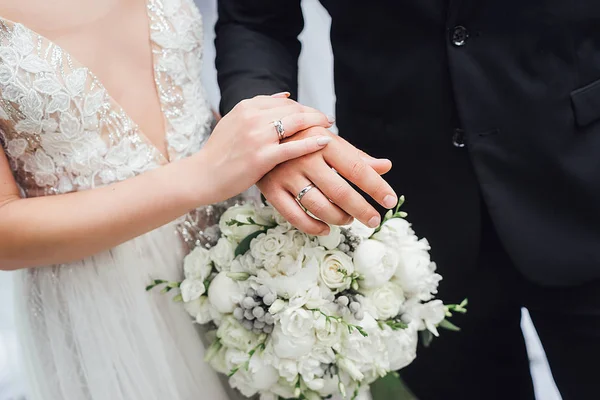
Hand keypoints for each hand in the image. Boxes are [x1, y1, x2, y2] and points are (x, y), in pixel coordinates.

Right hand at [197, 95, 333, 203]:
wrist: (203, 175)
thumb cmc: (220, 152)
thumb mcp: (234, 121)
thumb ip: (258, 107)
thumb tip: (285, 96)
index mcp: (246, 106)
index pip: (284, 101)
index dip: (303, 107)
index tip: (314, 114)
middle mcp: (253, 117)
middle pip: (293, 109)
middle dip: (313, 113)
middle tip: (327, 119)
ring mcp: (257, 137)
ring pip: (296, 123)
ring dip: (316, 122)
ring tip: (329, 126)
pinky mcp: (262, 157)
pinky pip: (293, 147)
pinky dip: (312, 142)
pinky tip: (325, 141)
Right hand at [257, 127, 395, 234]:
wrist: (262, 134)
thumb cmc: (304, 139)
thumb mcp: (330, 141)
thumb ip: (357, 157)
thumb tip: (386, 167)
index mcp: (325, 142)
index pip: (357, 168)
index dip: (376, 187)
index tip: (390, 201)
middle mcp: (306, 157)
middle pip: (340, 192)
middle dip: (361, 209)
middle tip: (374, 220)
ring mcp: (287, 174)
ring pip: (319, 206)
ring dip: (338, 218)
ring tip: (348, 219)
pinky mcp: (271, 189)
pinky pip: (295, 216)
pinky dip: (313, 227)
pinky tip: (325, 229)